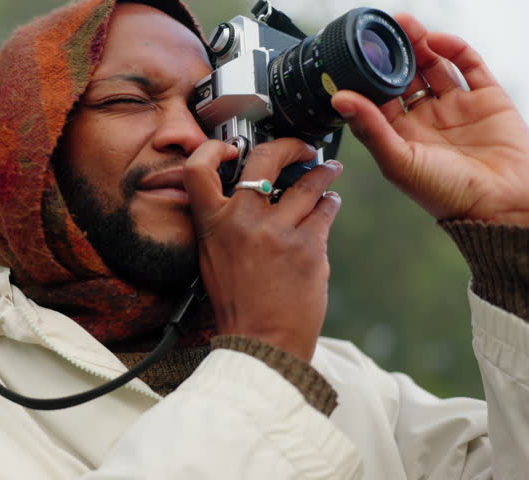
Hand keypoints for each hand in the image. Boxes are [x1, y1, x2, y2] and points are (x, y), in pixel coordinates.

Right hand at [183, 138, 342, 360]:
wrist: (261, 342)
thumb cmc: (237, 303)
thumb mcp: (212, 259)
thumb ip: (222, 223)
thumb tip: (245, 193)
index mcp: (212, 224)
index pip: (198, 169)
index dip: (213, 148)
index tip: (231, 147)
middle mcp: (242, 221)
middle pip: (265, 159)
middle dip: (290, 147)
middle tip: (302, 150)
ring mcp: (277, 231)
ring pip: (308, 183)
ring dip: (323, 174)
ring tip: (329, 172)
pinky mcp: (309, 246)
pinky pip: (325, 211)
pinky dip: (330, 204)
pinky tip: (330, 204)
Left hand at [331, 13, 528, 224]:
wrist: (502, 205)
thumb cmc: (447, 194)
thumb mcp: (398, 161)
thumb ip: (370, 127)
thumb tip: (339, 98)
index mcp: (401, 137)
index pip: (377, 99)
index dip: (366, 78)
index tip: (353, 56)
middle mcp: (426, 120)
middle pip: (404, 78)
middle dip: (392, 55)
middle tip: (380, 33)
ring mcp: (456, 108)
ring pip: (434, 67)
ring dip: (420, 45)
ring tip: (405, 25)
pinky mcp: (487, 99)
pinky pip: (469, 65)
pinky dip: (454, 49)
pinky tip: (436, 40)